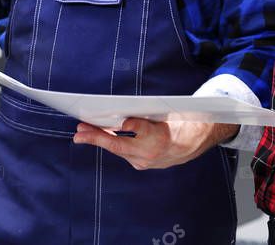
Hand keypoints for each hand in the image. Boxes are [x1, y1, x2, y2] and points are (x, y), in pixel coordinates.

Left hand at [72, 119, 238, 169]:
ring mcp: (145, 161)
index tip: (120, 121)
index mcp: (162, 137)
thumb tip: (124, 114)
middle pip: (120, 145)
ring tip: (82, 133)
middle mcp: (151, 153)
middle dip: (97, 138)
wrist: (195, 142)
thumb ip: (147, 114)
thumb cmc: (181, 121)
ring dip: (99, 140)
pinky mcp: (142, 164)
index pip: (142, 130)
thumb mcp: (169, 112)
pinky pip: (122, 152)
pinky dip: (110, 143)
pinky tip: (98, 134)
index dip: (131, 125)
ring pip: (118, 150)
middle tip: (79, 133)